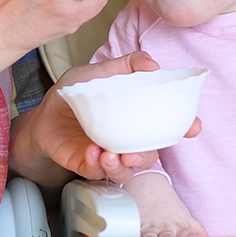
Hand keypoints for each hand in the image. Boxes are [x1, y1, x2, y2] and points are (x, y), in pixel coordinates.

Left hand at [10, 51, 200, 186]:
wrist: (42, 114)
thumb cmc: (74, 95)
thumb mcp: (96, 73)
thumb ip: (124, 66)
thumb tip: (152, 64)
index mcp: (134, 119)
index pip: (166, 127)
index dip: (184, 127)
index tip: (192, 127)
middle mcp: (126, 140)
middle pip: (148, 155)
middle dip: (146, 156)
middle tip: (135, 151)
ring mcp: (108, 155)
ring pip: (126, 171)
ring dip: (122, 166)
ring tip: (110, 155)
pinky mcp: (88, 166)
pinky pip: (98, 172)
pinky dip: (96, 164)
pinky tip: (92, 153)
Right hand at [122, 173, 211, 236]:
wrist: (149, 184)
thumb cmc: (169, 205)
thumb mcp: (184, 215)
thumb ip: (196, 230)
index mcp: (178, 226)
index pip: (189, 235)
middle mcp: (164, 227)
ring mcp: (150, 225)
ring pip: (150, 236)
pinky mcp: (136, 223)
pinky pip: (134, 233)